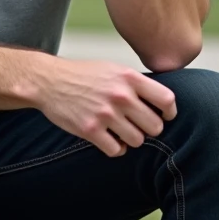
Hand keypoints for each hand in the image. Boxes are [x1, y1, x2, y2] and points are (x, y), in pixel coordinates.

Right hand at [33, 59, 177, 156]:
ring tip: (122, 131)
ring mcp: (105, 114)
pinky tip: (109, 139)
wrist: (49, 81)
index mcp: (129, 77)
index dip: (169, 112)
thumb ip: (136, 83)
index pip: (166, 100)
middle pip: (155, 126)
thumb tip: (162, 103)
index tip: (165, 116)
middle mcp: (120, 95)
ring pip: (138, 141)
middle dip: (149, 129)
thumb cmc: (83, 75)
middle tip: (138, 125)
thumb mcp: (113, 68)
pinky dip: (116, 148)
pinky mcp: (90, 130)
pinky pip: (117, 150)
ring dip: (131, 139)